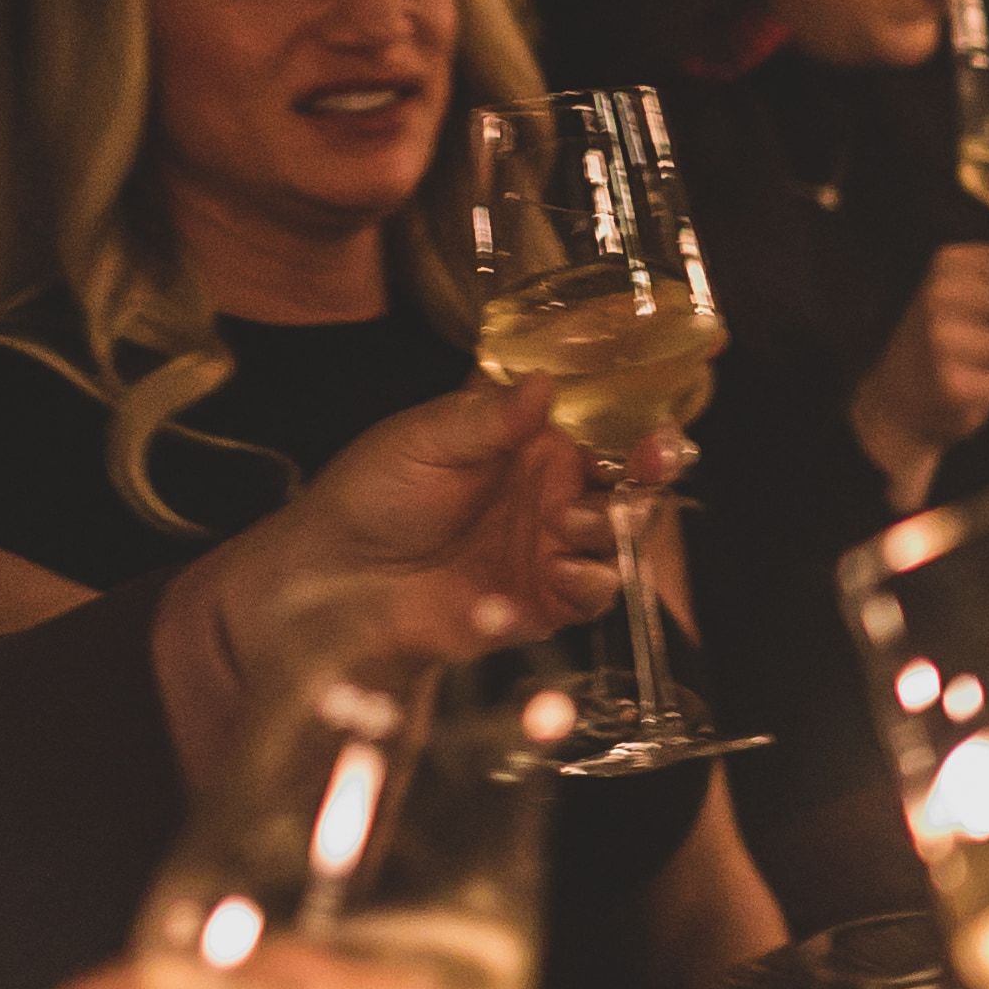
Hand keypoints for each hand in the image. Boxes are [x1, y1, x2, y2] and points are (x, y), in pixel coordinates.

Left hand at [163, 383, 610, 778]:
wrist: (330, 577)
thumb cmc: (369, 494)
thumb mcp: (422, 440)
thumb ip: (486, 418)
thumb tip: (546, 384)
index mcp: (532, 445)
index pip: (607, 434)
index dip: (641, 433)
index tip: (658, 436)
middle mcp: (553, 495)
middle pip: (630, 488)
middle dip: (646, 483)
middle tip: (638, 477)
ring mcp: (551, 551)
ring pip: (621, 541)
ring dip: (614, 530)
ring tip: (570, 524)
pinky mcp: (543, 604)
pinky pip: (593, 595)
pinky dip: (591, 583)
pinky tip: (559, 571)